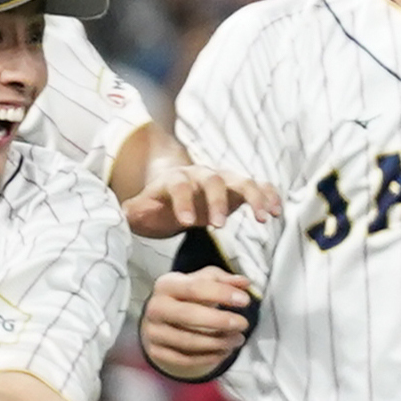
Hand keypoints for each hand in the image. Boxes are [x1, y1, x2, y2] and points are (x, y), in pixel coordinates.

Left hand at [120, 166, 281, 239]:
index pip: (178, 184)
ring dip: (254, 197)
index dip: (182, 201)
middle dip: (217, 201)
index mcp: (174, 179)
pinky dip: (269, 196)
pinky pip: (259, 186)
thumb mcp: (139, 210)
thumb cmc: (157, 205)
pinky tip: (276, 213)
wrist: (173, 194)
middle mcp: (201, 175)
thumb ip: (132, 212)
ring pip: (241, 180)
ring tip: (264, 219)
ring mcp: (223, 178)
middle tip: (219, 226)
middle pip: (212, 180)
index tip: (187, 223)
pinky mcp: (239, 188)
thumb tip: (124, 214)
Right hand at [143, 264, 255, 378]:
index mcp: (166, 285)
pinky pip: (185, 360)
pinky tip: (224, 351)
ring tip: (238, 339)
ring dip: (219, 342)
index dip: (221, 294)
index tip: (244, 300)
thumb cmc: (187, 296)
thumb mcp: (203, 280)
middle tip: (243, 324)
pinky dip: (209, 358)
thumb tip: (244, 283)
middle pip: (188, 315)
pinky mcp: (156, 352)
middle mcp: (155, 308)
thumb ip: (225, 280)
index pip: (194, 288)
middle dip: (220, 321)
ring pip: (188, 341)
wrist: (162, 316)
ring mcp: (153, 332)